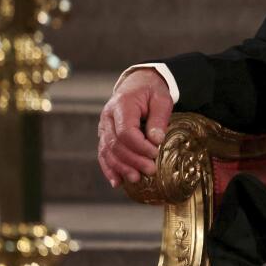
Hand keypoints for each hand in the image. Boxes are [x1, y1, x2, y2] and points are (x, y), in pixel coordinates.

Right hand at [97, 68, 172, 187]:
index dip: (140, 146)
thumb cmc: (151, 91)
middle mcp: (108, 117)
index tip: (155, 153)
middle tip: (150, 170)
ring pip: (107, 152)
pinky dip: (109, 169)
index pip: (126, 131)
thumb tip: (155, 140)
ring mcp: (103, 127)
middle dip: (133, 160)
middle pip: (115, 144)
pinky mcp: (104, 135)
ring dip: (121, 168)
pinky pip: (103, 154)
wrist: (137, 84)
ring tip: (136, 179)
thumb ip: (159, 119)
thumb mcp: (161, 99)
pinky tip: (117, 182)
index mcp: (122, 105)